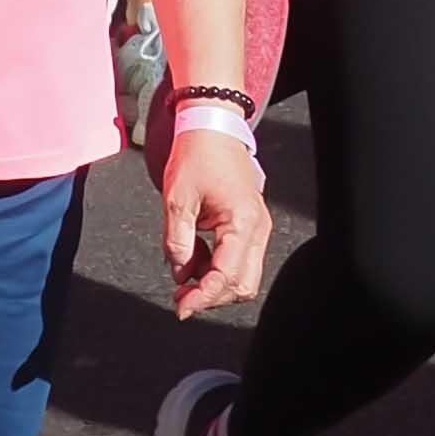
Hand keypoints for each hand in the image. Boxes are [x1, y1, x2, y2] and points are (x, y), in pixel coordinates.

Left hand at [158, 124, 271, 319]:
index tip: (181, 308)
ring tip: (184, 272)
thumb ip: (177, 241)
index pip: (226, 276)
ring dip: (214, 283)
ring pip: (243, 276)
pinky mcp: (250, 225)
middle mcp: (257, 227)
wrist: (212, 127)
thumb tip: (180, 273)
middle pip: (242, 284)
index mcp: (242, 221)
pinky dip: (217, 267)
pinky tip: (195, 257)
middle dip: (211, 295)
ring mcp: (257, 227)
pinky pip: (239, 259)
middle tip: (180, 295)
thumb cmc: (198, 155)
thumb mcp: (177, 199)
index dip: (202, 297)